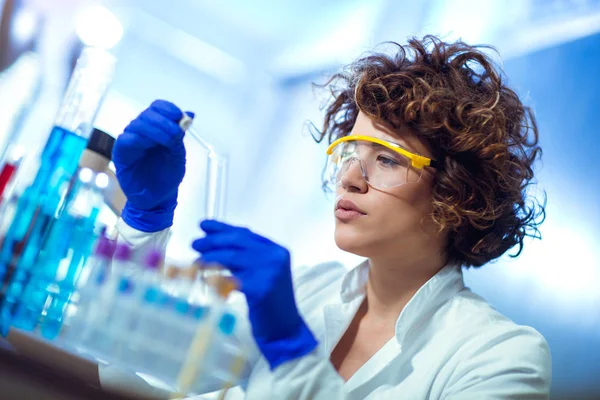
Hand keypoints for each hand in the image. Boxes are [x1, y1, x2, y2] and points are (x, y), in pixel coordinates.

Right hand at [113, 100, 193, 231]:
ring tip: (168, 141)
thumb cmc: (166, 175)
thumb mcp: (178, 154)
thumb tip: (190, 114)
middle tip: (176, 133)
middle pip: (148, 114)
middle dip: (164, 121)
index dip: (168, 109)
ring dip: (155, 130)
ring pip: (138, 124)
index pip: (158, 108)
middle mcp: (141, 130)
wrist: (157, 197)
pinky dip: (139, 139)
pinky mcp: (121, 153)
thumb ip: (180, 135)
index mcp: (156, 128)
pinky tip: (150, 145)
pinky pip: (126, 139)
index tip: (179, 117)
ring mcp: (130, 140)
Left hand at [192, 220, 317, 368]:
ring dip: (210, 258)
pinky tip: (203, 279)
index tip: (203, 225)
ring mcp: (269, 271)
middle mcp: (275, 256)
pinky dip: (215, 279)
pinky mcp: (261, 288)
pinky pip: (231, 279)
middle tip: (195, 243)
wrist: (285, 329)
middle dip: (213, 241)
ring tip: (196, 261)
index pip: (245, 233)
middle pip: (238, 242)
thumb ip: (245, 258)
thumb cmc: (270, 302)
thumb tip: (213, 244)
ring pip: (232, 258)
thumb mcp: (261, 274)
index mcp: (276, 250)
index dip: (222, 228)